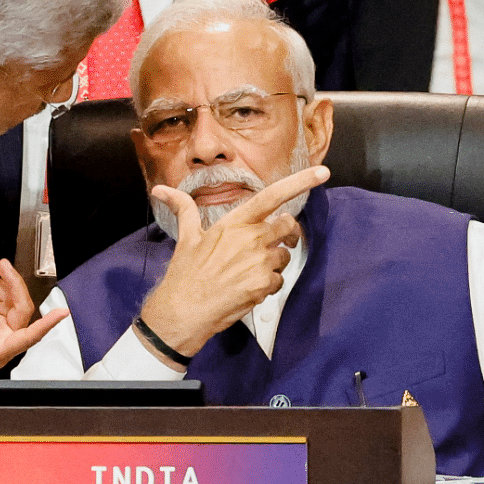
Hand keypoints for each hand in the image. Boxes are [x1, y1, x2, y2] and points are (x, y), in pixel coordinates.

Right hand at [138, 166, 329, 364]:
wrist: (184, 310)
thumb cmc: (185, 274)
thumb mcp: (186, 237)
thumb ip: (183, 208)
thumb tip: (161, 190)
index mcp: (235, 223)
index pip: (273, 196)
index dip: (300, 182)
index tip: (321, 173)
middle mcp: (251, 238)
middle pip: (288, 226)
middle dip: (287, 234)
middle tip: (279, 242)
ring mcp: (260, 262)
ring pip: (284, 256)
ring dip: (274, 263)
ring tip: (249, 271)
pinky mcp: (264, 284)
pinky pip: (279, 280)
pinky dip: (268, 285)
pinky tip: (249, 288)